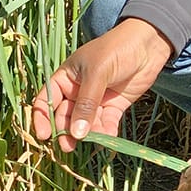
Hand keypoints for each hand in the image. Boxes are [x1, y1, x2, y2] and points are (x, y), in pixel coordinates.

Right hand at [31, 19, 172, 151]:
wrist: (148, 44)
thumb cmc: (115, 50)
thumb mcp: (97, 74)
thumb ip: (86, 104)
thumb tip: (75, 133)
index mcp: (65, 77)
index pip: (46, 100)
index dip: (43, 118)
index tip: (44, 136)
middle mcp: (77, 91)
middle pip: (65, 115)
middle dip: (66, 131)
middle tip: (68, 146)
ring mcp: (96, 99)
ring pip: (86, 123)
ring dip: (88, 134)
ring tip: (92, 141)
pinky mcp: (114, 106)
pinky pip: (106, 123)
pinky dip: (106, 132)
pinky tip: (108, 138)